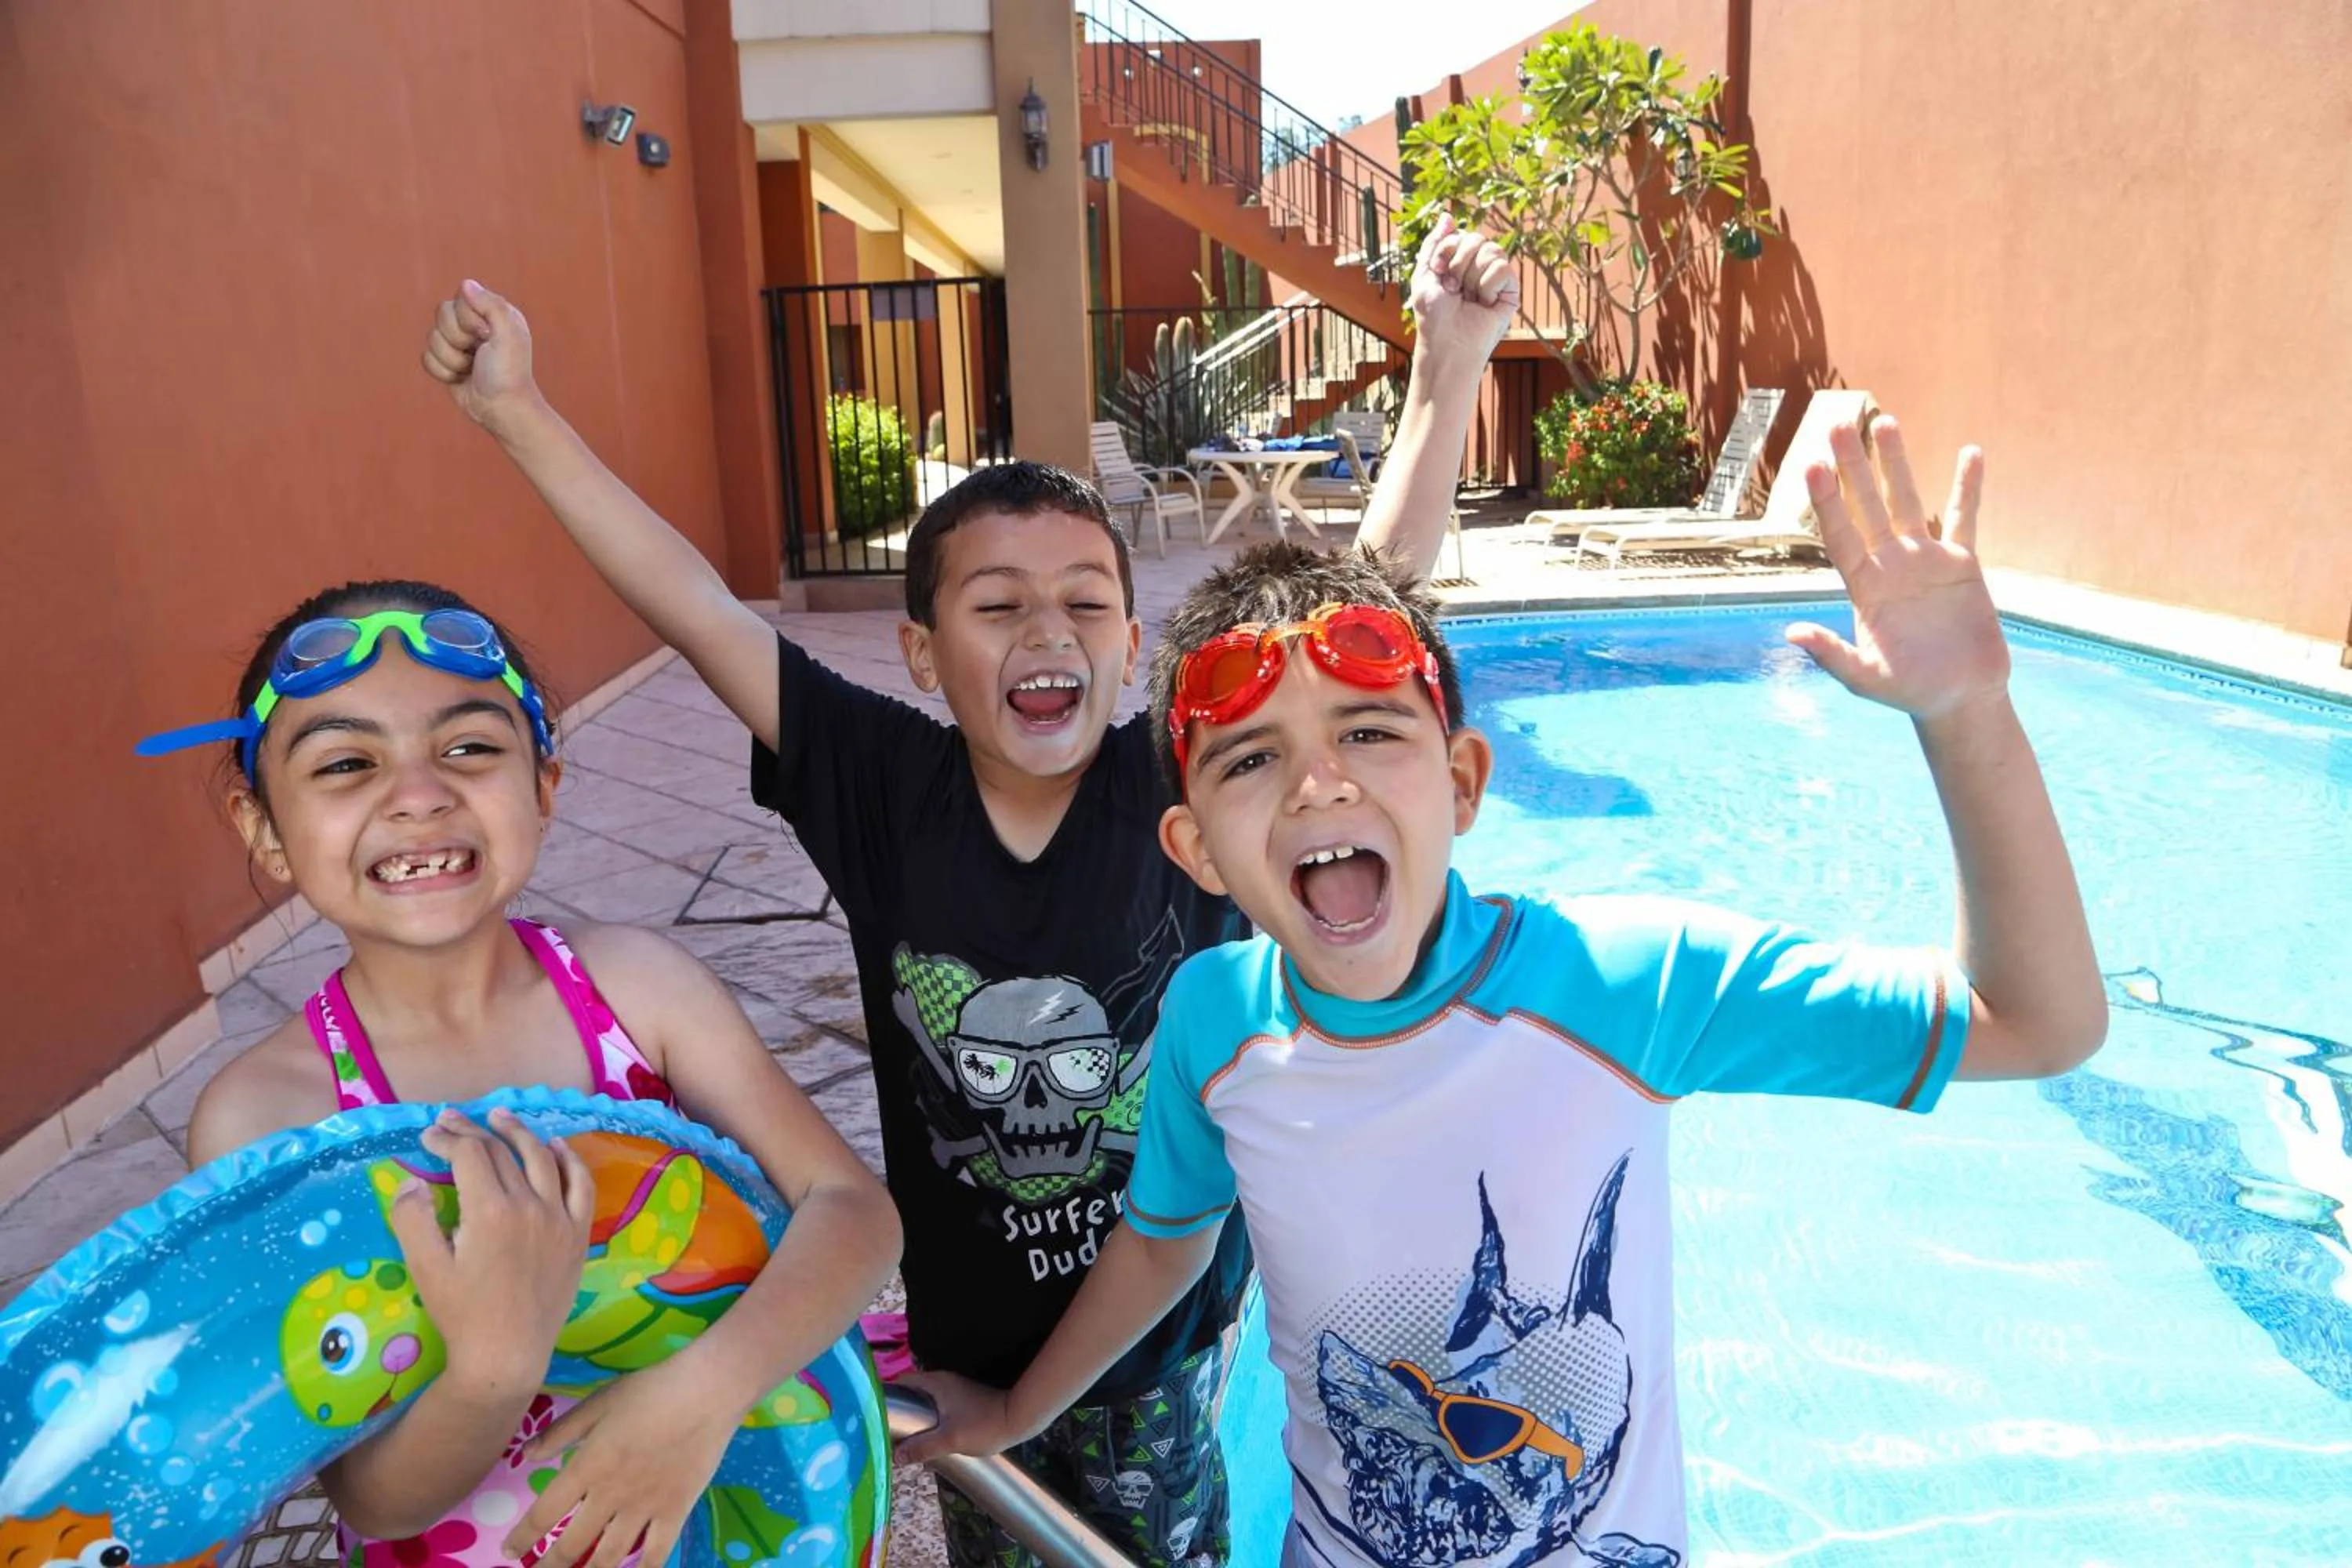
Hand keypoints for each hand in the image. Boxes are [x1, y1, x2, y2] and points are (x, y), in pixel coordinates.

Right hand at [396, 1108, 593, 1399]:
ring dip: (519, 1133)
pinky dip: (569, 1160)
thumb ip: (412, 1220)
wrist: (507, 1355)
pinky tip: (556, 1146)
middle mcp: (530, 1205)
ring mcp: (559, 1218)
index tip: (427, 1136)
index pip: (469, 1155)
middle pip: (501, 1152)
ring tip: (500, 1116)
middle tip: (451, 1120)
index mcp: (490, 1210)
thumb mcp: (426, 1268)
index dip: (447, 1139)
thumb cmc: (461, 1314)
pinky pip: (581, 1185)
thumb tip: (411, 1181)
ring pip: (541, 1159)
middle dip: (472, 1132)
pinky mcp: (577, 1234)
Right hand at [421, 280, 543, 436]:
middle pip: (441, 316)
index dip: (466, 319)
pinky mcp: (446, 362)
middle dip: (456, 340)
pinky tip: (461, 378)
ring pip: (431, 338)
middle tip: (477, 354)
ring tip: (471, 369)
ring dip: (451, 359)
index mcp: (492, 313)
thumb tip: (466, 283)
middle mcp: (475, 325)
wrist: (502, 409)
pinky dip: (443, 372)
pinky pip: (426, 358)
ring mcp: (459, 344)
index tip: (485, 336)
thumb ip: (491, 305)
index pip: (459, 299)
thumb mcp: (508, 335)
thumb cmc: (509, 373)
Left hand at [503, 1360, 736, 1567]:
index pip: (544, 1514)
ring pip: (608, 1557)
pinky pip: (656, 1554)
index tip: (509, 1552)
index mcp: (587, 1468)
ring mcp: (644, 1509)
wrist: (706, 1391)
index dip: (522, 1538)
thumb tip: (526, 1456)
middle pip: (571, 1545)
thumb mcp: (598, 1402)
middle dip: (549, 1566)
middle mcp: (610, 1496)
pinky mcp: (675, 1512)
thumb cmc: (650, 1390)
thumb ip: (560, 1432)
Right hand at [890, 1370, 1025, 1464]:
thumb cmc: (983, 1426)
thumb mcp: (949, 1440)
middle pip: (913, 1393)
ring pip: (927, 1401)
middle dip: (903, 1411)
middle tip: (892, 1433)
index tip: (878, 1415)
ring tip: (908, 1439)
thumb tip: (895, 1456)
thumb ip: (922, 1448)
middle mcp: (944, 1381)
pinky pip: (939, 1407)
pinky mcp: (965, 1400)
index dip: (889, 1397)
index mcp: (936, 1383)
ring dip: (918, 1417)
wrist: (1019, 1419)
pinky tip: (931, 1438)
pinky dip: (931, 1419)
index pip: (903, 1382)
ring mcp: (955, 1390)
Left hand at [1407, 214, 1518, 370]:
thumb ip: (1434, 243)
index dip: (1447, 250)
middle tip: (1453, 287)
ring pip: (1492, 250)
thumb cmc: (1433, 315)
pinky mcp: (1510, 290)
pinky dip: (1488, 285)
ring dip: (1472, 276)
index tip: (1439, 273)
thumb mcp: (1424, 273)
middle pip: (1476, 238)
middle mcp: (1478, 266)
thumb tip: (1447, 215)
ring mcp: (1495, 278)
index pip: (1460, 234)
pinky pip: (1503, 267)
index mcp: (1459, 261)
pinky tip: (1483, 302)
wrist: (1447, 342)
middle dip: (1459, 262)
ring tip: (1468, 297)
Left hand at [1787, 416, 2009, 722]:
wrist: (1958, 697)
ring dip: (1897, 463)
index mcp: (1863, 587)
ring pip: (1907, 501)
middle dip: (1853, 467)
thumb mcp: (1864, 679)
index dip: (1826, 501)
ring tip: (1885, 421)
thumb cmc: (1907, 691)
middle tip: (1838, 424)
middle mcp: (1889, 565)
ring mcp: (1924, 560)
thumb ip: (1831, 655)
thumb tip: (1792, 633)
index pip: (1839, 534)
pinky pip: (1964, 517)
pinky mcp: (1962, 564)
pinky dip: (1968, 487)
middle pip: (1866, 505)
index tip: (1812, 465)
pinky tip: (1970, 452)